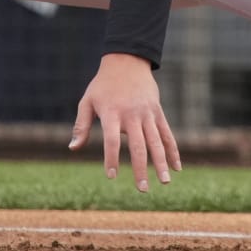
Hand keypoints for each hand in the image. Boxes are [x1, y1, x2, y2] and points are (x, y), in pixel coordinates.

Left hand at [69, 52, 181, 191]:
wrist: (127, 61)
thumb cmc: (103, 85)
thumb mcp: (87, 101)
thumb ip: (81, 126)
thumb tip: (73, 149)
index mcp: (112, 113)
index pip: (112, 140)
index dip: (111, 158)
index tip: (111, 176)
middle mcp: (132, 114)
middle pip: (138, 145)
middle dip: (141, 168)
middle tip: (142, 189)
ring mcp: (147, 114)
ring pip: (156, 141)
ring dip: (161, 163)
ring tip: (166, 182)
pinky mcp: (157, 112)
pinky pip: (167, 133)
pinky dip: (173, 150)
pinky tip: (177, 167)